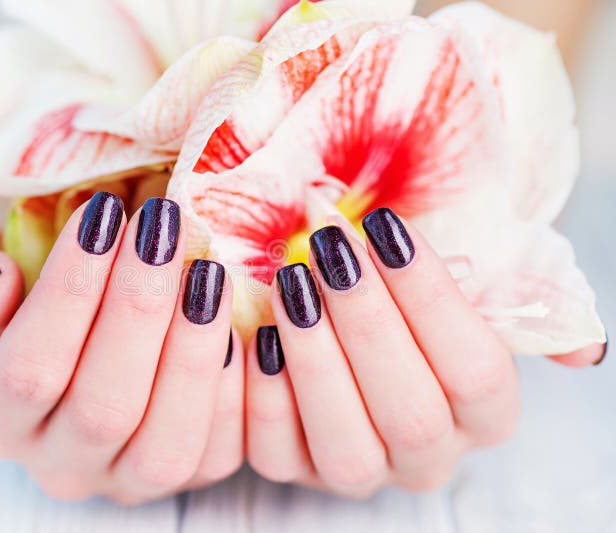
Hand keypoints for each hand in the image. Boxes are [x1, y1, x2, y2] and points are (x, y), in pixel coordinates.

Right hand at [0, 194, 241, 504]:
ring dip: (192, 352)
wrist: (75, 328)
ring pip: (163, 446)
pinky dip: (235, 390)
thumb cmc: (29, 291)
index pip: (28, 370)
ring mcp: (124, 481)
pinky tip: (240, 321)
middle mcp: (56, 465)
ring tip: (208, 270)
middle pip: (102, 410)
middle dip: (139, 309)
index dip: (69, 290)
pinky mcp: (187, 477)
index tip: (103, 211)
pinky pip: (219, 455)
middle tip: (166, 227)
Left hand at [246, 208, 606, 496]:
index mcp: (484, 412)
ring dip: (317, 361)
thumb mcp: (474, 280)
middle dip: (369, 326)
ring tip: (291, 283)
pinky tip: (258, 334)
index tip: (387, 229)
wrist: (346, 314)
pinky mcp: (294, 468)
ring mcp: (360, 469)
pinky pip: (277, 453)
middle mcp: (427, 454)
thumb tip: (582, 352)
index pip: (477, 373)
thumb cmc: (409, 290)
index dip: (432, 300)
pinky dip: (264, 395)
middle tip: (331, 249)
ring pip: (347, 446)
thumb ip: (529, 301)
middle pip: (413, 414)